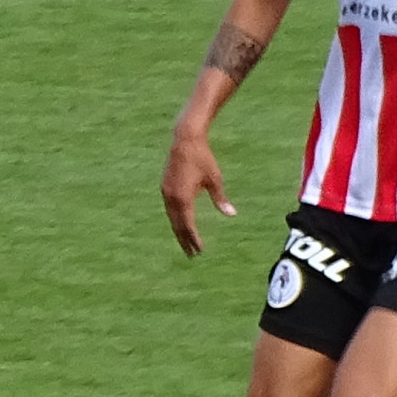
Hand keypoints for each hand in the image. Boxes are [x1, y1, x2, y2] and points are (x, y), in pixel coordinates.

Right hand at [162, 121, 231, 255]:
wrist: (184, 141)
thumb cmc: (203, 159)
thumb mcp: (215, 180)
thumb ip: (220, 198)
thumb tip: (231, 214)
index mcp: (183, 198)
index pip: (188, 224)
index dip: (194, 238)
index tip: (199, 250)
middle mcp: (172, 197)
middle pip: (177, 224)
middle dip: (184, 239)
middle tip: (191, 254)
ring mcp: (166, 192)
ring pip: (171, 217)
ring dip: (179, 230)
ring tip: (185, 241)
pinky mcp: (165, 187)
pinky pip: (169, 209)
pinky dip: (175, 219)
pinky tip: (180, 222)